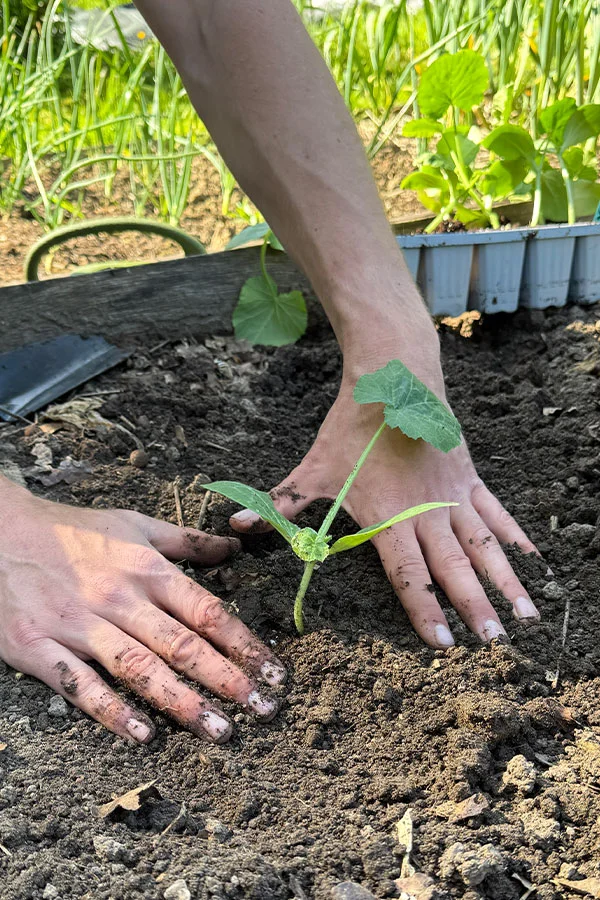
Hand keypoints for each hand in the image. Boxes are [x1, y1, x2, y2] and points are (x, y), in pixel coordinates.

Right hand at [0, 480, 284, 742]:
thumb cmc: (72, 530)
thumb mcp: (134, 524)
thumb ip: (186, 540)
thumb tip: (234, 546)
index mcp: (145, 569)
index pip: (205, 611)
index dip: (244, 643)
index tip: (274, 672)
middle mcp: (118, 599)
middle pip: (181, 645)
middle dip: (226, 679)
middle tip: (263, 710)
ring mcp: (78, 626)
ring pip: (138, 669)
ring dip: (182, 703)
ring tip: (219, 730)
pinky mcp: (39, 648)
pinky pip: (80, 685)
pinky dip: (111, 710)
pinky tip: (142, 735)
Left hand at [230, 331, 539, 647]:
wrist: (394, 376)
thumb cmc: (352, 425)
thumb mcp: (314, 466)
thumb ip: (281, 502)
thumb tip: (235, 525)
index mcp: (389, 516)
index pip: (408, 572)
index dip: (424, 608)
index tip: (442, 643)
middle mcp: (427, 511)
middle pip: (453, 566)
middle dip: (473, 606)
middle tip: (493, 643)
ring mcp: (453, 494)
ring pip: (483, 545)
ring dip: (504, 581)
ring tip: (525, 616)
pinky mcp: (469, 476)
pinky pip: (496, 512)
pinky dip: (514, 537)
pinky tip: (533, 560)